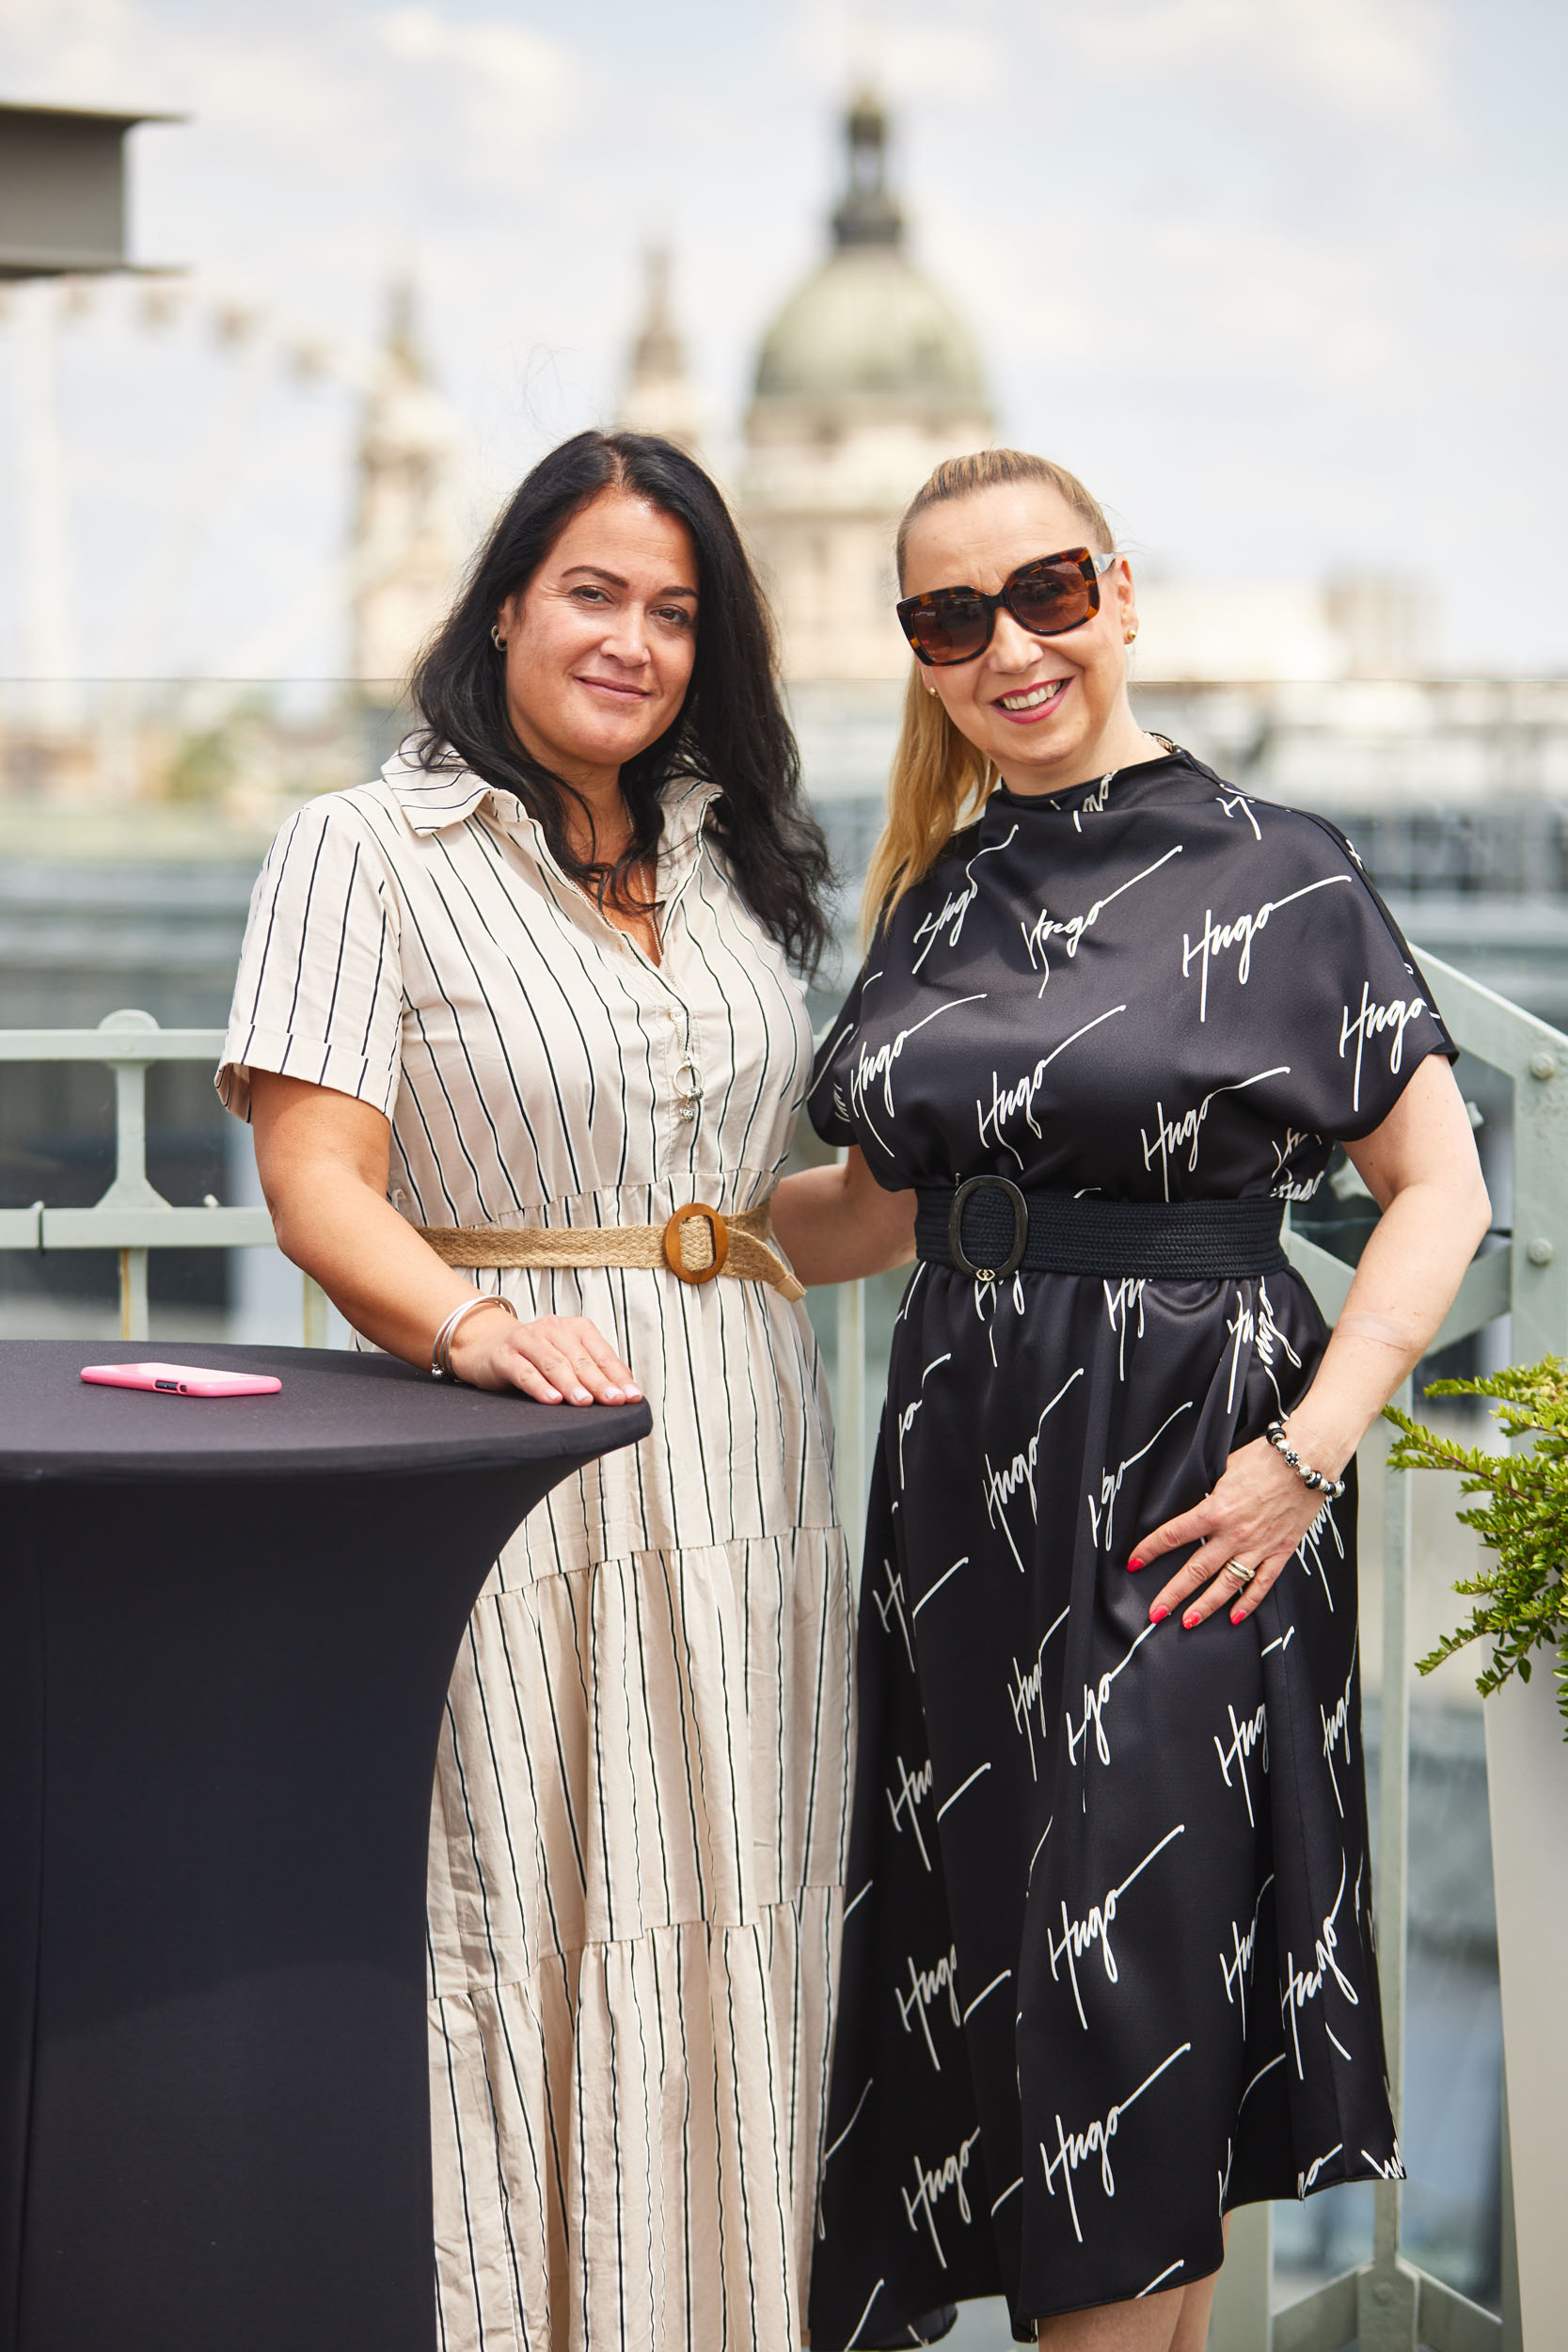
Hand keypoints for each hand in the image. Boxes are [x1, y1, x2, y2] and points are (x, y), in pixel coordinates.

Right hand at [448, 1305, 639, 1405]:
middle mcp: (553, 1329)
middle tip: (614, 1401)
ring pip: (554, 1363)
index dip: (618, 1376)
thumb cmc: (537, 1357)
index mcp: (576, 1329)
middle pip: (580, 1359)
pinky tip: (552, 1400)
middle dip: (599, 1382)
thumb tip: (627, 1393)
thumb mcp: (568, 1359)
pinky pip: (524, 1372)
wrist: (487, 1345)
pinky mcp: (504, 1356)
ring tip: (585, 1402)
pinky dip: (539, 1386)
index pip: (602, 1354)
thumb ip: (594, 1371)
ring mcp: (527, 1340)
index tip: (632, 1397)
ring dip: (571, 1384)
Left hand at [1129, 1435, 1332, 1628]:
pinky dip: (1248, 1602)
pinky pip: (1262, 1583)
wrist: (1307, 1460)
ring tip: (1188, 1622)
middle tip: (1156, 1613)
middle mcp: (1234, 1533)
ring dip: (1205, 1606)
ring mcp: (1258, 1546)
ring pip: (1227, 1584)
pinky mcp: (1281, 1551)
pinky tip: (1235, 1617)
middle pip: (1196, 1570)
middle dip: (1173, 1594)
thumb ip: (1210, 1495)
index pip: (1173, 1534)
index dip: (1150, 1549)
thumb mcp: (1225, 1470)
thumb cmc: (1264, 1458)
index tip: (1134, 1562)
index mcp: (1215, 1510)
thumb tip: (1197, 1506)